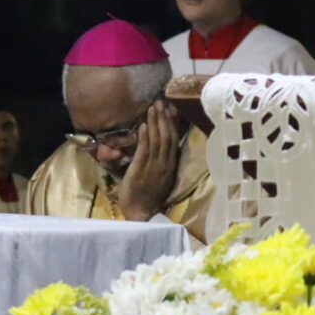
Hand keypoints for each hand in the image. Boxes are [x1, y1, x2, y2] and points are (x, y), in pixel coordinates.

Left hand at [116, 101, 180, 222]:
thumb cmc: (148, 195)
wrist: (141, 213)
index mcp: (171, 165)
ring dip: (154, 123)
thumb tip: (161, 144)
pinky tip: (142, 126)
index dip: (171, 123)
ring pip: (156, 141)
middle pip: (167, 137)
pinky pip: (144, 152)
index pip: (173, 140)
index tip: (169, 109)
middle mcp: (165, 165)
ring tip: (152, 108)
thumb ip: (161, 161)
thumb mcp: (160, 176)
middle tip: (160, 101)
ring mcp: (154, 168)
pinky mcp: (140, 171)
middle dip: (163, 118)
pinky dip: (144, 138)